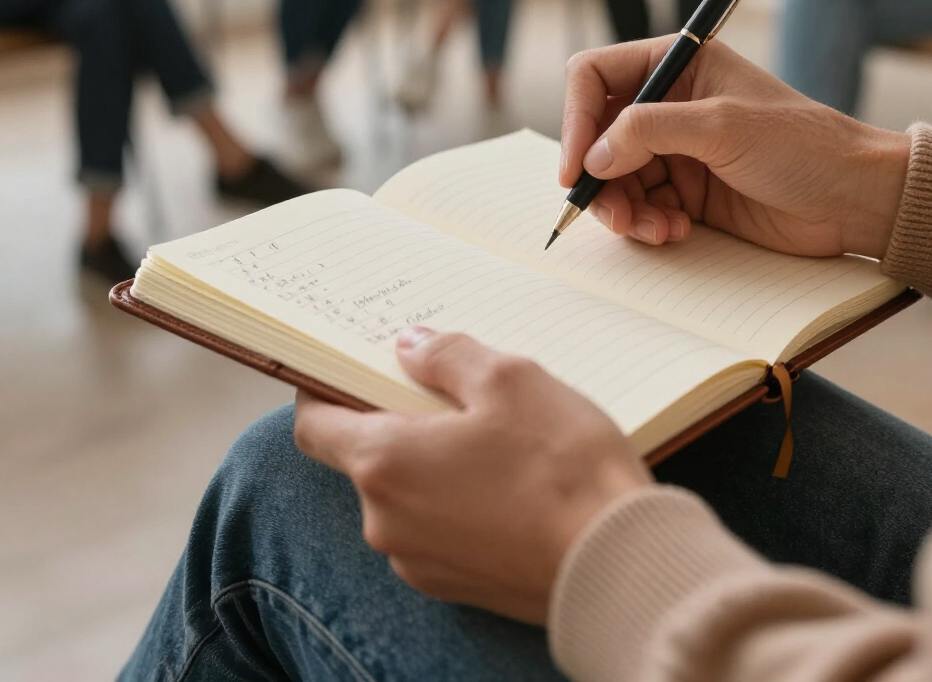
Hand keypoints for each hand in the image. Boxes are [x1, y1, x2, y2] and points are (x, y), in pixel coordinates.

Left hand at [294, 327, 650, 623]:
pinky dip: (455, 501)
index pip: (314, 425)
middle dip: (399, 421)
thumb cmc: (564, 467)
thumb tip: (410, 345)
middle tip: (455, 394)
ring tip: (497, 441)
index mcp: (384, 463)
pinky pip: (436, 529)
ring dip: (432, 463)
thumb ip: (446, 354)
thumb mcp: (509, 379)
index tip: (350, 370)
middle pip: (366, 456)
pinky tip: (510, 485)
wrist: (617, 564)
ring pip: (405, 494)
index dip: (324, 391)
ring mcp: (418, 561)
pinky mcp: (456, 586)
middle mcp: (386, 521)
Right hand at [560, 39, 910, 258]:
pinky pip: (640, 206)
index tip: (575, 166)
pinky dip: (646, 223)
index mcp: (678, 65)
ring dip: (623, 208)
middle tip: (610, 212)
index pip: (596, 77)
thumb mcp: (722, 127)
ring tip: (654, 228)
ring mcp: (676, 150)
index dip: (576, 119)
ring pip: (613, 177)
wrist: (855, 200)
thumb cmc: (803, 146)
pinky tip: (674, 232)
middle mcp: (669, 104)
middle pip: (597, 136)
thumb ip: (649, 131)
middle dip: (597, 176)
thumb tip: (591, 157)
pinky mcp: (686, 192)